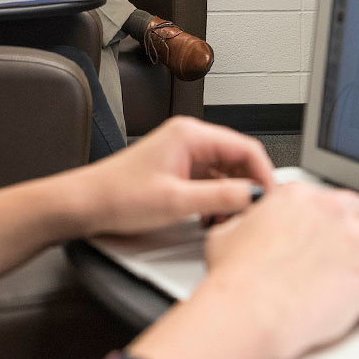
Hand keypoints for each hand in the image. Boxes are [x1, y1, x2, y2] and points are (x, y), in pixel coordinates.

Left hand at [71, 116, 274, 238]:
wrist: (86, 203)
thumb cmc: (119, 196)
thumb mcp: (176, 202)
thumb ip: (221, 197)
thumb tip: (255, 197)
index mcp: (190, 135)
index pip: (246, 148)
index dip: (265, 176)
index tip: (272, 202)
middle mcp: (188, 138)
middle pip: (238, 159)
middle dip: (248, 189)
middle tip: (253, 218)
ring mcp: (182, 153)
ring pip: (226, 172)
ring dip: (232, 198)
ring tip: (228, 223)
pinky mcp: (176, 169)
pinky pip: (210, 181)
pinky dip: (216, 200)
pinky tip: (211, 220)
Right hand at [124, 181, 358, 358]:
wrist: (250, 309)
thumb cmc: (235, 276)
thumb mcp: (225, 233)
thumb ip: (243, 220)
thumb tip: (243, 223)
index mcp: (294, 196)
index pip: (324, 195)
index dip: (323, 215)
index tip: (320, 230)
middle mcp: (327, 211)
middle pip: (358, 206)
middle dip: (354, 224)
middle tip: (344, 246)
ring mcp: (351, 239)